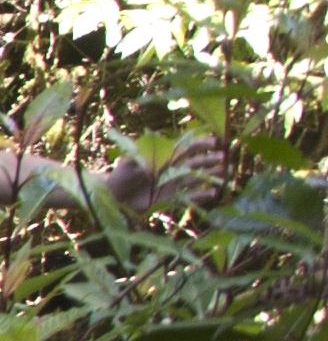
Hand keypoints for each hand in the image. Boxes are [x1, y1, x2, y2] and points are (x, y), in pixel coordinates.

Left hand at [99, 133, 227, 216]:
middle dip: (209, 159)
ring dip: (211, 175)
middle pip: (194, 163)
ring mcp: (173, 184)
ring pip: (196, 178)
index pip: (184, 148)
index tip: (213, 142)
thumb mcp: (128, 164)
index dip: (199, 144)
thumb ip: (141, 156)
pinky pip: (189, 197)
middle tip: (223, 157)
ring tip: (225, 172)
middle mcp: (172, 170)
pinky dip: (200, 195)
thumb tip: (152, 150)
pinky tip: (212, 192)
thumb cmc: (120, 176)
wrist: (115, 197)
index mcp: (163, 158)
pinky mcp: (171, 199)